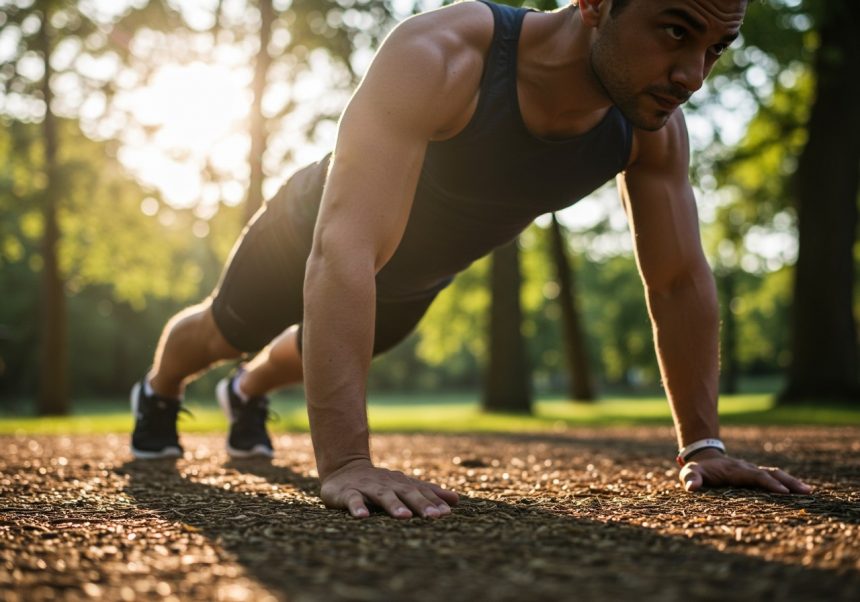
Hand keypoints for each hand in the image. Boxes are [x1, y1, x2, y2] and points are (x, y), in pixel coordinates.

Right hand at [320, 459, 459, 518]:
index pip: (420, 492)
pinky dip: (357, 507)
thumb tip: (457, 499)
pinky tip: (362, 516)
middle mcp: (387, 484)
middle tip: (434, 516)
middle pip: (405, 493)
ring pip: (382, 495)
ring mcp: (367, 487)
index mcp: (401, 483)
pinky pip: (353, 499)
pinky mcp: (348, 493)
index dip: (433, 501)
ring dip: (393, 505)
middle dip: (420, 504)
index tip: (447, 512)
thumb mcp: (404, 486)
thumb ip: (428, 492)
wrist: (344, 468)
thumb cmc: (380, 483)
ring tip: (404, 516)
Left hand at [679, 450, 812, 493]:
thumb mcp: (690, 473)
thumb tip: (692, 488)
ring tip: (809, 491)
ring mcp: (753, 471)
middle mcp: (747, 469)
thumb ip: (690, 479)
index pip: (754, 477)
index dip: (768, 483)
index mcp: (734, 471)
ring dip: (792, 481)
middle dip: (787, 482)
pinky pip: (774, 477)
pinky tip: (801, 491)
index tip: (783, 492)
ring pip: (775, 474)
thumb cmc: (697, 470)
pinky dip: (788, 482)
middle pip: (770, 474)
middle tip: (806, 492)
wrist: (704, 458)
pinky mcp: (756, 475)